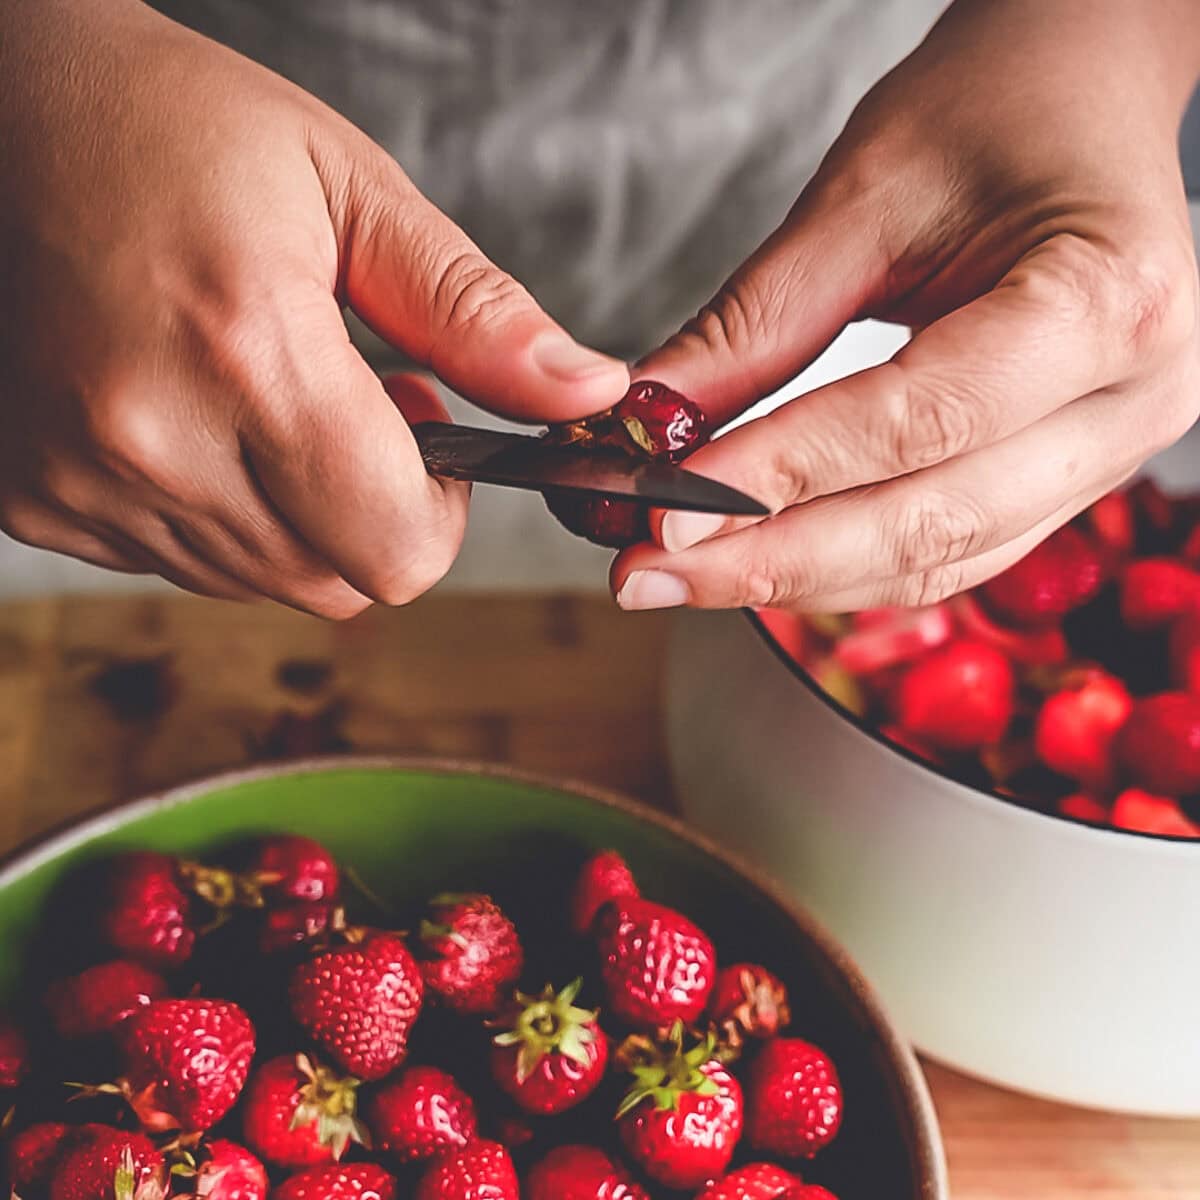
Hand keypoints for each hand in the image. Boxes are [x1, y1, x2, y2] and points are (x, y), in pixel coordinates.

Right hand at [0, 0, 626, 615]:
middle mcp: (150, 439)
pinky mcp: (33, 497)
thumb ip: (475, 313)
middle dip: (375, 515)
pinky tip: (197, 419)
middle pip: (336, 584)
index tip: (429, 437)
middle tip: (354, 406)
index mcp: (247, 352)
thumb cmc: (172, 124)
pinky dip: (215, 512)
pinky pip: (177, 561)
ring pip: (259, 581)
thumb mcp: (349, 190)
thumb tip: (582, 394)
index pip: (396, 551)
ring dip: (296, 515)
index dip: (440, 511)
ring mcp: (77, 480)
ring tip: (269, 398)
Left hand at [612, 0, 1199, 612]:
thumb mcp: (862, 198)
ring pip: (938, 560)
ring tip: (684, 575)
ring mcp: (1113, 450)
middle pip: (930, 522)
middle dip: (772, 560)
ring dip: (800, 580)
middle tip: (651, 570)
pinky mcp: (1073, 477)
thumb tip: (649, 424)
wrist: (1083, 95)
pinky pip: (951, 553)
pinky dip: (848, 565)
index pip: (912, 424)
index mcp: (1103, 300)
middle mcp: (1131, 398)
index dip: (777, 479)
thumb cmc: (993, 110)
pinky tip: (763, 564)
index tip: (665, 510)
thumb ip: (756, 325)